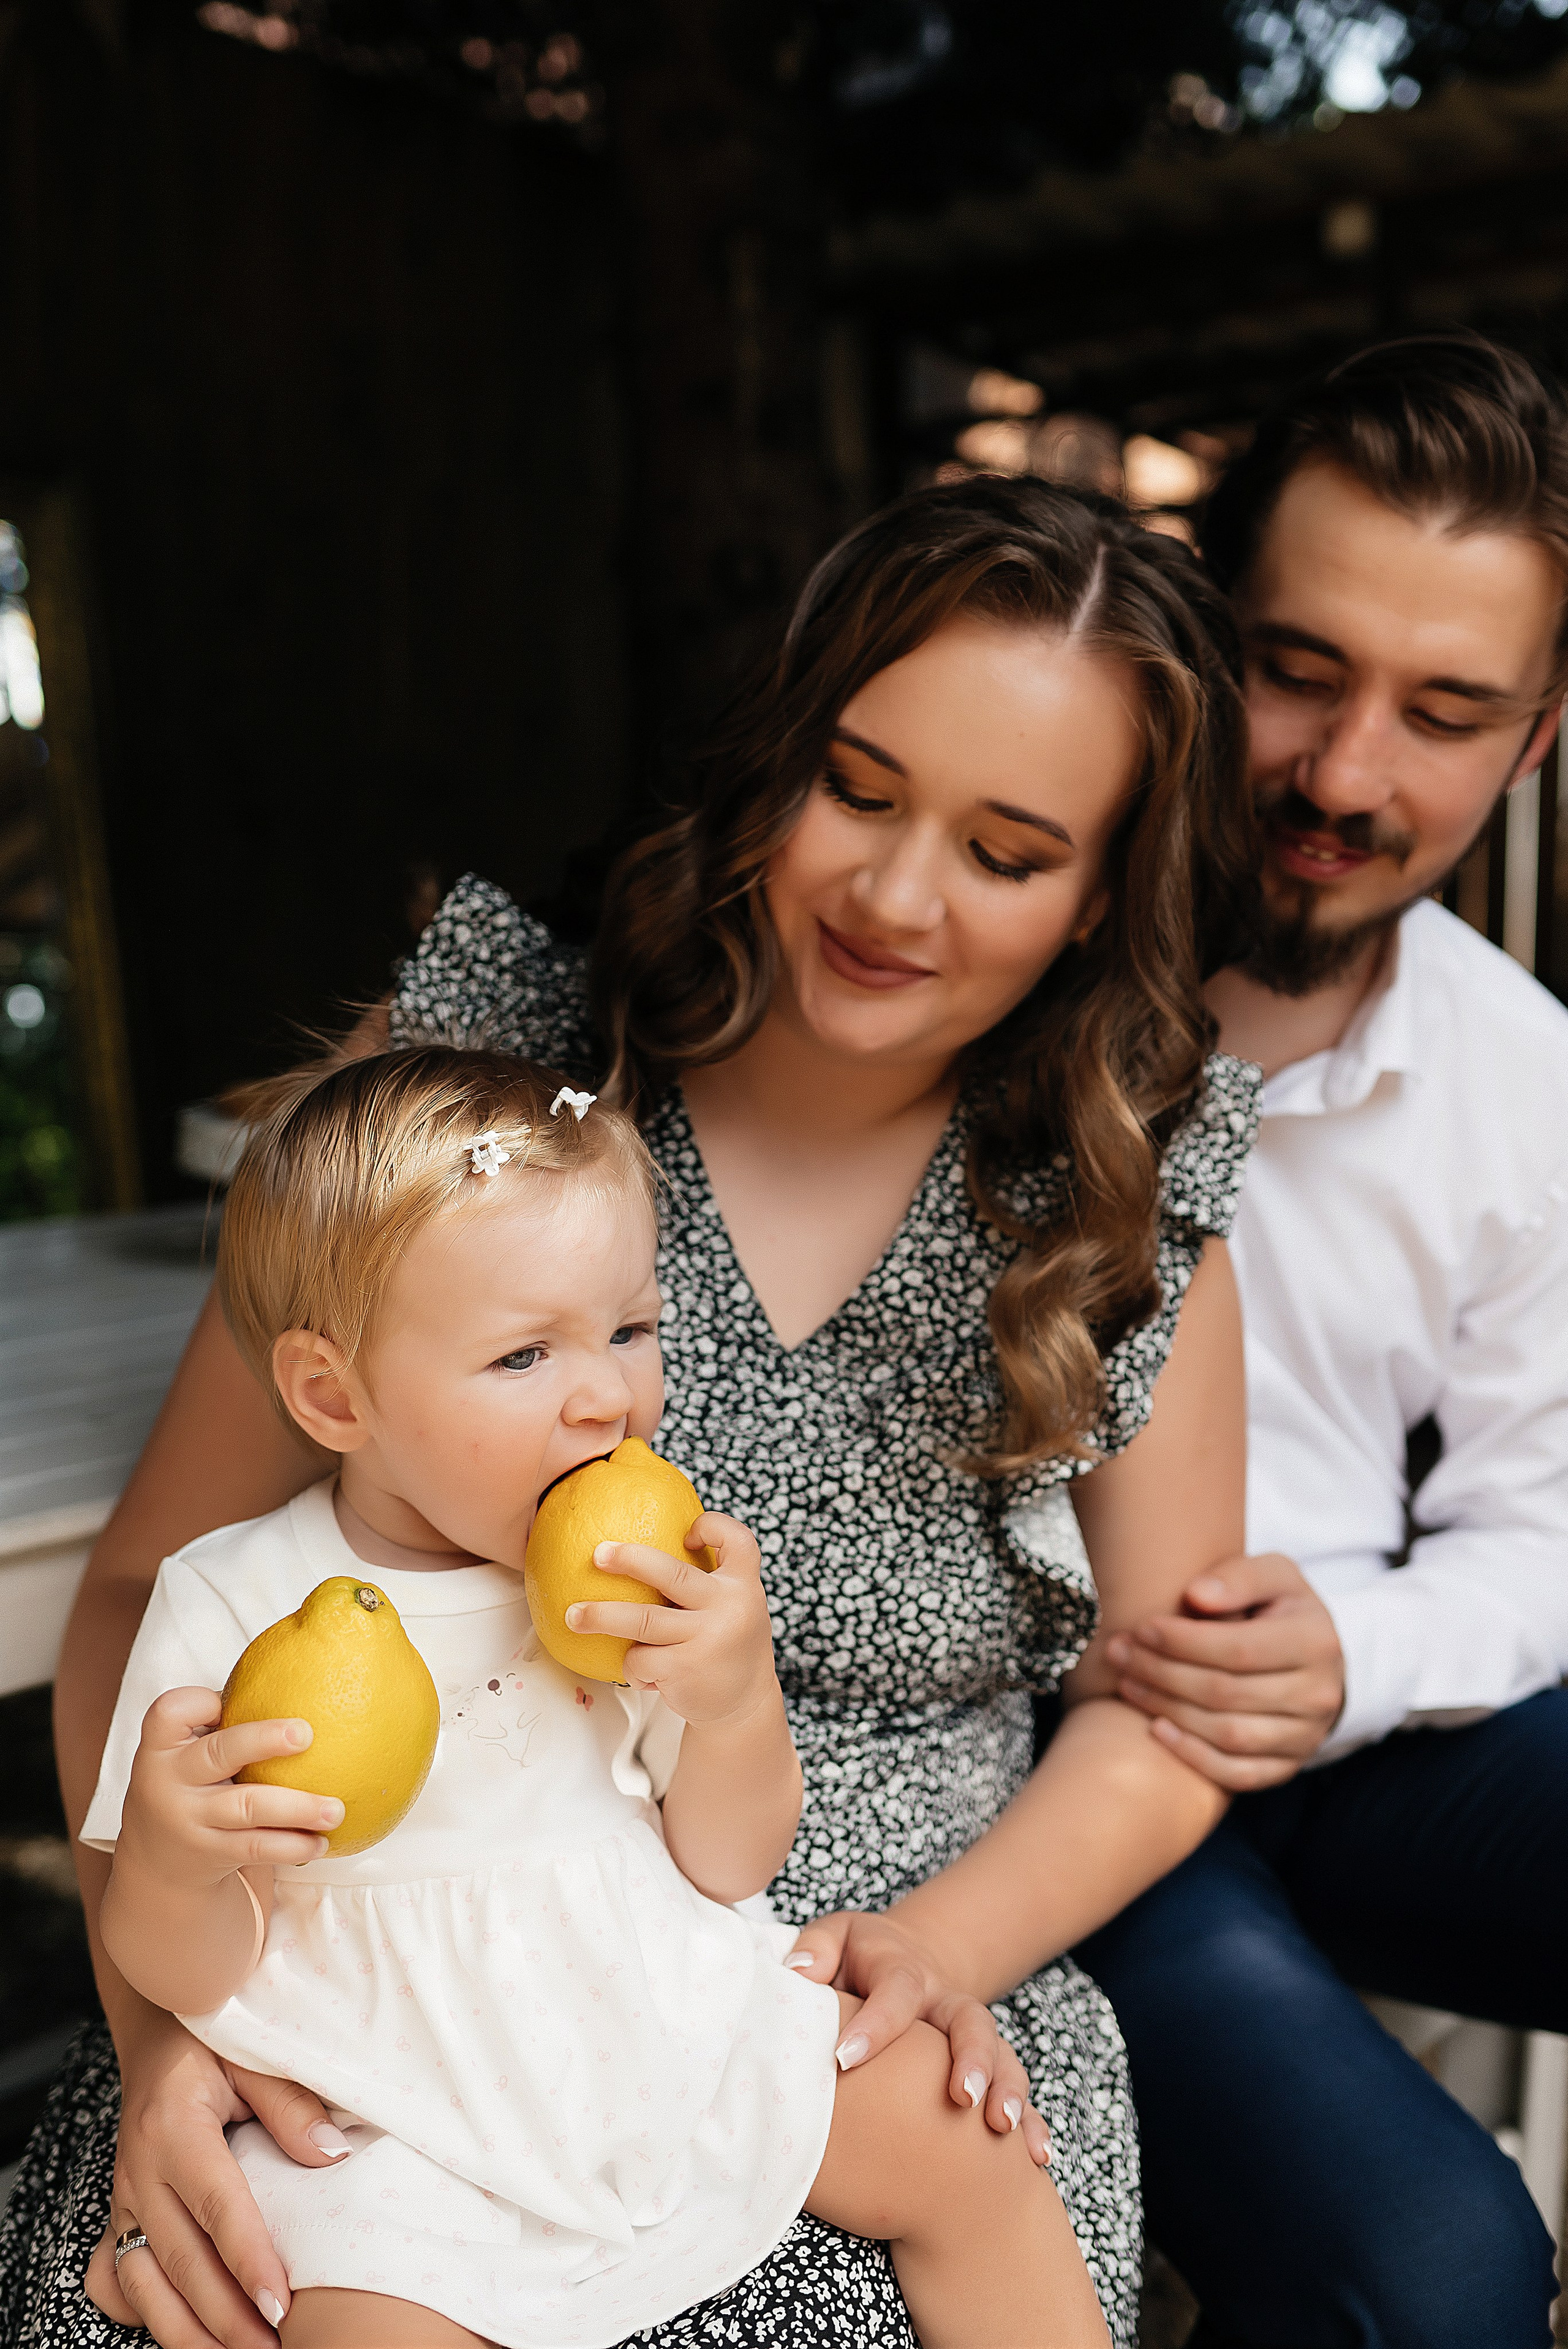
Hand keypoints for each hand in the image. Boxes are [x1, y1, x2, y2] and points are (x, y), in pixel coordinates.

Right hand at [84, 1999, 351, 2346]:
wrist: (159, 2029)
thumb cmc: (215, 2038)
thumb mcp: (256, 2055)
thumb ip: (292, 2105)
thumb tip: (333, 2156)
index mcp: (175, 2127)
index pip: (217, 2207)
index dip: (249, 2260)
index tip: (281, 2305)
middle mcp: (141, 2170)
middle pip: (183, 2261)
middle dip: (228, 2316)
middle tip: (274, 2347)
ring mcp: (123, 2197)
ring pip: (146, 2283)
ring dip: (190, 2329)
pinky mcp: (118, 2213)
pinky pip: (116, 2279)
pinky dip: (146, 2313)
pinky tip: (185, 2330)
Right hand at [116, 1686, 345, 1886]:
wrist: (156, 1860)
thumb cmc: (191, 1783)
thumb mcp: (187, 1752)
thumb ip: (224, 1723)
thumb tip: (310, 1674)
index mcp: (160, 1746)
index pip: (172, 1711)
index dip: (201, 1702)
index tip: (230, 1700)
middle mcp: (167, 1780)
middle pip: (218, 1753)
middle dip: (263, 1740)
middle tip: (307, 1733)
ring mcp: (188, 1820)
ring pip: (247, 1807)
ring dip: (297, 1807)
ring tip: (336, 1808)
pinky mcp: (209, 1853)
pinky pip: (256, 1847)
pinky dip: (292, 1844)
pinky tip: (322, 1841)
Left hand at [566, 1512, 779, 1726]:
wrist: (745, 1706)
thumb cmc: (726, 1646)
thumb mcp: (732, 1608)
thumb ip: (706, 1583)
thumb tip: (645, 1551)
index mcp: (744, 1585)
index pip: (738, 1540)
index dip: (712, 1527)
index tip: (686, 1532)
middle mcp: (730, 1607)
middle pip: (672, 1573)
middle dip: (629, 1559)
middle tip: (598, 1553)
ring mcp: (707, 1638)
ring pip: (641, 1619)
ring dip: (600, 1617)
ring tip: (573, 1615)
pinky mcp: (684, 1669)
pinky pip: (639, 1658)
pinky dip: (632, 1665)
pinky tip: (643, 1673)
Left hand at [785, 1909, 1051, 2169]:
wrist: (908, 1958)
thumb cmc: (858, 1958)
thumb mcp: (833, 1938)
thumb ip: (815, 1951)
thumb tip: (797, 1974)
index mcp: (903, 1971)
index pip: (894, 1992)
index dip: (874, 2024)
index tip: (845, 2058)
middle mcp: (944, 2002)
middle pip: (969, 2021)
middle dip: (970, 2058)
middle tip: (960, 2098)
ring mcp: (968, 2034)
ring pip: (1001, 2055)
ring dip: (1007, 2090)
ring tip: (1003, 2129)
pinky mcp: (987, 2062)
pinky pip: (1015, 2088)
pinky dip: (1031, 2121)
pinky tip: (1036, 2155)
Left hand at [1107, 1551, 1344, 1789]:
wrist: (1315, 1660)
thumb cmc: (1281, 1608)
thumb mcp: (1273, 1575)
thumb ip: (1238, 1577)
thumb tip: (1196, 1595)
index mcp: (1316, 1642)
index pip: (1238, 1649)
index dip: (1183, 1642)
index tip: (1141, 1628)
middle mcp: (1318, 1696)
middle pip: (1225, 1693)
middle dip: (1162, 1673)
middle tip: (1118, 1654)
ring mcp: (1306, 1737)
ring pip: (1227, 1734)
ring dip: (1167, 1710)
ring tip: (1127, 1683)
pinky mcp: (1288, 1766)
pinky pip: (1238, 1774)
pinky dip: (1193, 1756)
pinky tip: (1156, 1728)